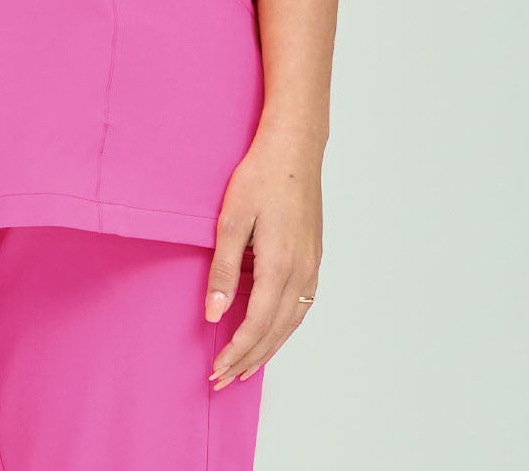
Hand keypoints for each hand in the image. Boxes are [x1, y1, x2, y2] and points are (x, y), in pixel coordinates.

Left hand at [203, 122, 323, 388]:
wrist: (294, 149)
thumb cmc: (260, 177)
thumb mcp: (231, 220)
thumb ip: (223, 270)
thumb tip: (213, 313)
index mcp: (279, 266)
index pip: (256, 325)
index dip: (236, 352)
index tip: (216, 371)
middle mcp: (301, 272)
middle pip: (275, 332)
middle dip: (250, 360)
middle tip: (224, 380)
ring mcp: (312, 266)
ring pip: (292, 323)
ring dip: (269, 348)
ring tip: (246, 366)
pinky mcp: (314, 256)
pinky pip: (302, 306)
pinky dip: (285, 328)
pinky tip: (273, 331)